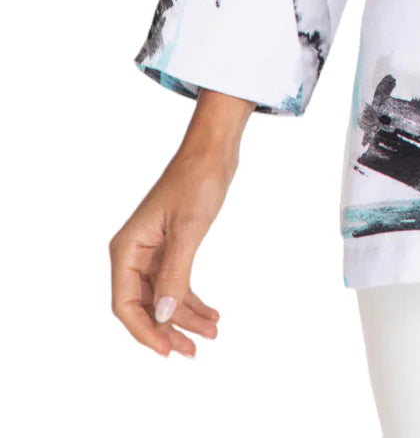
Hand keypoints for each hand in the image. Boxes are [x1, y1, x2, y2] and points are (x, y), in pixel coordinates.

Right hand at [109, 147, 233, 357]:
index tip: (168, 350)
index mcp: (126, 249)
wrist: (212, 151)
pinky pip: (176, 284)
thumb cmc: (196, 181)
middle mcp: (134, 254)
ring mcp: (152, 252)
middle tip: (194, 350)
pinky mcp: (171, 248)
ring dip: (184, 317)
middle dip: (168, 330)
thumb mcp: (188, 230)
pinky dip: (192, 300)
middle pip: (143, 306)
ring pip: (163, 298)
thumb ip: (175, 274)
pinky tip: (211, 314)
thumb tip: (162, 315)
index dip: (144, 332)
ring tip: (212, 333)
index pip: (125, 304)